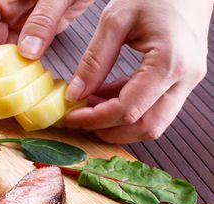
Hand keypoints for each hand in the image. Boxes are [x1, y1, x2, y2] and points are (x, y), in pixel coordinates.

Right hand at [0, 0, 93, 87]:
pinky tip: (21, 82)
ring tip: (3, 93)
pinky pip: (20, 52)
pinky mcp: (34, 30)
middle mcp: (5, 9)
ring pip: (0, 50)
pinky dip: (19, 68)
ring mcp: (19, 20)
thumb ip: (42, 20)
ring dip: (1, 72)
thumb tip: (27, 53)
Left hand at [63, 0, 211, 142]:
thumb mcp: (115, 20)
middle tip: (79, 119)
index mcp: (169, 63)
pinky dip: (127, 109)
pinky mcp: (181, 81)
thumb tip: (74, 94)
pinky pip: (154, 108)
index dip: (95, 119)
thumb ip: (94, 59)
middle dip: (108, 129)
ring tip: (88, 105)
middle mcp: (184, 78)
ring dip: (118, 122)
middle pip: (145, 127)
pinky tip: (103, 95)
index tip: (70, 117)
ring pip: (152, 123)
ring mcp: (187, 82)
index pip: (128, 110)